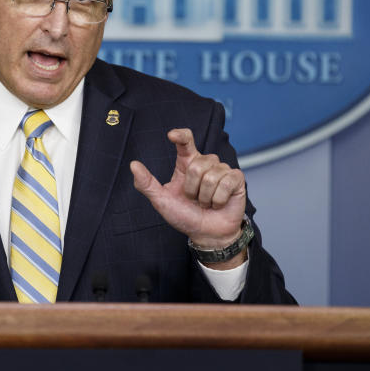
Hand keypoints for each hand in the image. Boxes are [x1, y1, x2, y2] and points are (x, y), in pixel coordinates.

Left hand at [130, 128, 247, 266]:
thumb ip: (146, 184)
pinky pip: (226, 183)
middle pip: (197, 165)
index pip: (186, 141)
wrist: (206, 234)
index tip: (172, 135)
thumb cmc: (184, 216)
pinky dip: (219, 199)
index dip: (181, 135)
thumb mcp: (161, 201)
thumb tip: (133, 164)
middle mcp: (205, 163)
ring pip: (211, 176)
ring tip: (206, 203)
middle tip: (194, 200)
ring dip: (206, 197)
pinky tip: (218, 204)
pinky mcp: (236, 179)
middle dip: (192, 189)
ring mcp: (222, 170)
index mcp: (187, 164)